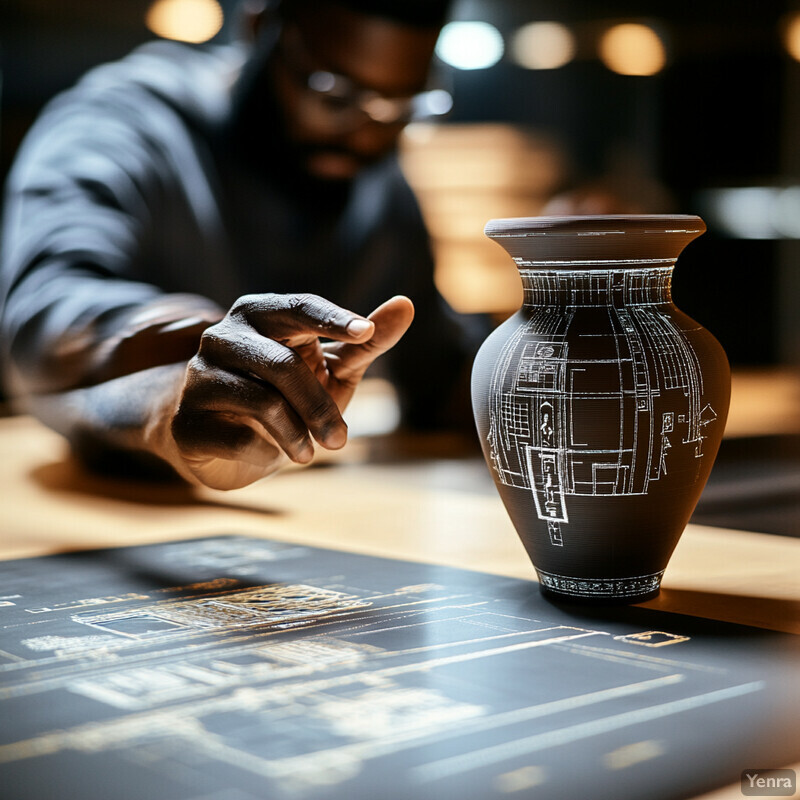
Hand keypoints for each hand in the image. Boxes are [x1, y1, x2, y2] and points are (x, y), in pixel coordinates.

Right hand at [165, 293, 413, 488]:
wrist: (222, 441)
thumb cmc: (288, 395)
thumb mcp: (331, 368)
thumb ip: (365, 341)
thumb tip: (407, 305)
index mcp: (259, 315)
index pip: (298, 308)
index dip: (332, 319)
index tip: (365, 332)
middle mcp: (223, 336)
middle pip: (282, 365)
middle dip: (320, 407)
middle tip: (341, 441)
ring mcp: (198, 376)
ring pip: (262, 402)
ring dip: (298, 435)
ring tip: (310, 454)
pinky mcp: (186, 420)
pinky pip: (238, 435)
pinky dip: (266, 451)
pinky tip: (269, 454)